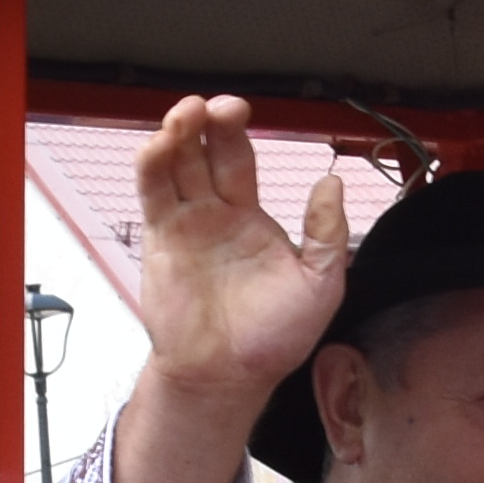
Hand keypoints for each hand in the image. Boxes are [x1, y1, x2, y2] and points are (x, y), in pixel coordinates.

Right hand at [129, 96, 354, 410]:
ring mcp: (183, 224)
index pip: (238, 157)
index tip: (239, 109)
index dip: (234, 130)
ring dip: (175, 134)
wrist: (229, 376)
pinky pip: (152, 195)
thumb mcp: (321, 283)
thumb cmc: (273, 337)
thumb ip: (328, 233)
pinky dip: (151, 166)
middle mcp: (213, 214)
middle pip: (202, 151)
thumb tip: (332, 181)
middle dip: (206, 121)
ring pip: (173, 165)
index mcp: (249, 217)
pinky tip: (158, 145)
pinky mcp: (159, 240)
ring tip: (185, 115)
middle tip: (214, 106)